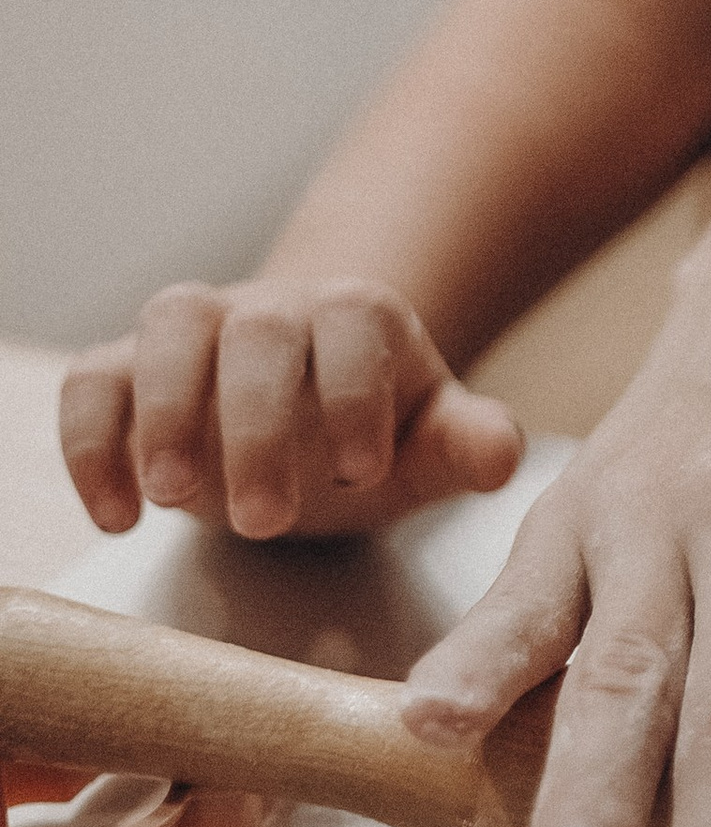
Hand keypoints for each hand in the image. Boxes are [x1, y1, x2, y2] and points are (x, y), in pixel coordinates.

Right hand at [58, 279, 524, 539]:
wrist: (306, 423)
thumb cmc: (374, 436)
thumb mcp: (430, 448)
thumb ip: (467, 445)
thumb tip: (501, 453)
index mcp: (361, 316)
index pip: (357, 322)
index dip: (356, 391)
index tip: (364, 472)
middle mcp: (276, 308)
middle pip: (261, 328)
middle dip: (258, 423)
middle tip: (267, 518)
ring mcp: (199, 332)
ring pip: (171, 324)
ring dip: (164, 409)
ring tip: (174, 498)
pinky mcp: (129, 370)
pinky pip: (93, 378)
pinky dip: (92, 440)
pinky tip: (118, 514)